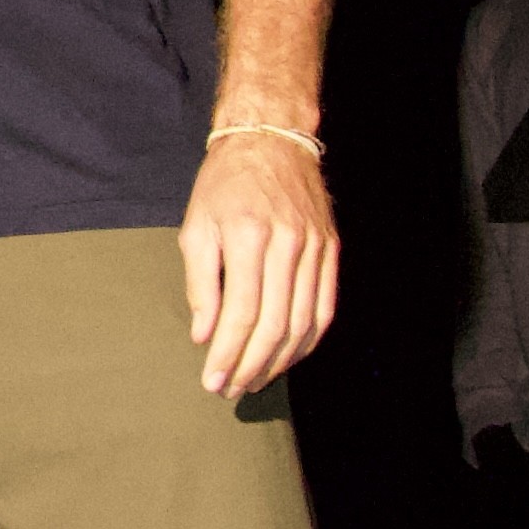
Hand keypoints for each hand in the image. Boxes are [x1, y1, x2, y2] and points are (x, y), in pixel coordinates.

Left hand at [181, 126, 339, 399]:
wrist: (271, 139)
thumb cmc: (225, 184)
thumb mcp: (196, 227)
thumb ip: (200, 285)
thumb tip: (205, 336)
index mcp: (249, 236)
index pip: (242, 313)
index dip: (228, 354)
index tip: (214, 381)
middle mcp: (287, 244)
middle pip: (276, 325)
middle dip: (252, 366)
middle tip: (232, 389)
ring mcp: (315, 248)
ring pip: (303, 323)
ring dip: (280, 361)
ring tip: (255, 380)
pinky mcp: (331, 250)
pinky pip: (324, 308)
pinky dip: (307, 340)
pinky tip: (287, 357)